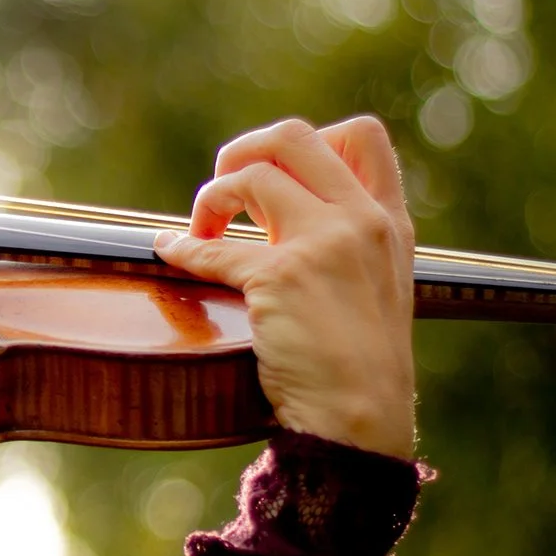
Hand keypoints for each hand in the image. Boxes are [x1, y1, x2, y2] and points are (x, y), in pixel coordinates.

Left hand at [153, 115, 417, 458]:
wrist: (360, 420)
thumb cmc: (357, 364)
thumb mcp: (376, 284)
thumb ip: (344, 240)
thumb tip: (275, 202)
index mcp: (387, 221)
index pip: (361, 135)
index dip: (307, 143)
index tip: (275, 176)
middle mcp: (361, 221)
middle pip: (294, 135)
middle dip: (243, 151)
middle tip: (225, 186)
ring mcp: (324, 244)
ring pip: (251, 176)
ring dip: (212, 197)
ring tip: (202, 228)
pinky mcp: (282, 277)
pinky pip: (213, 247)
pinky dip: (181, 247)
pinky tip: (168, 251)